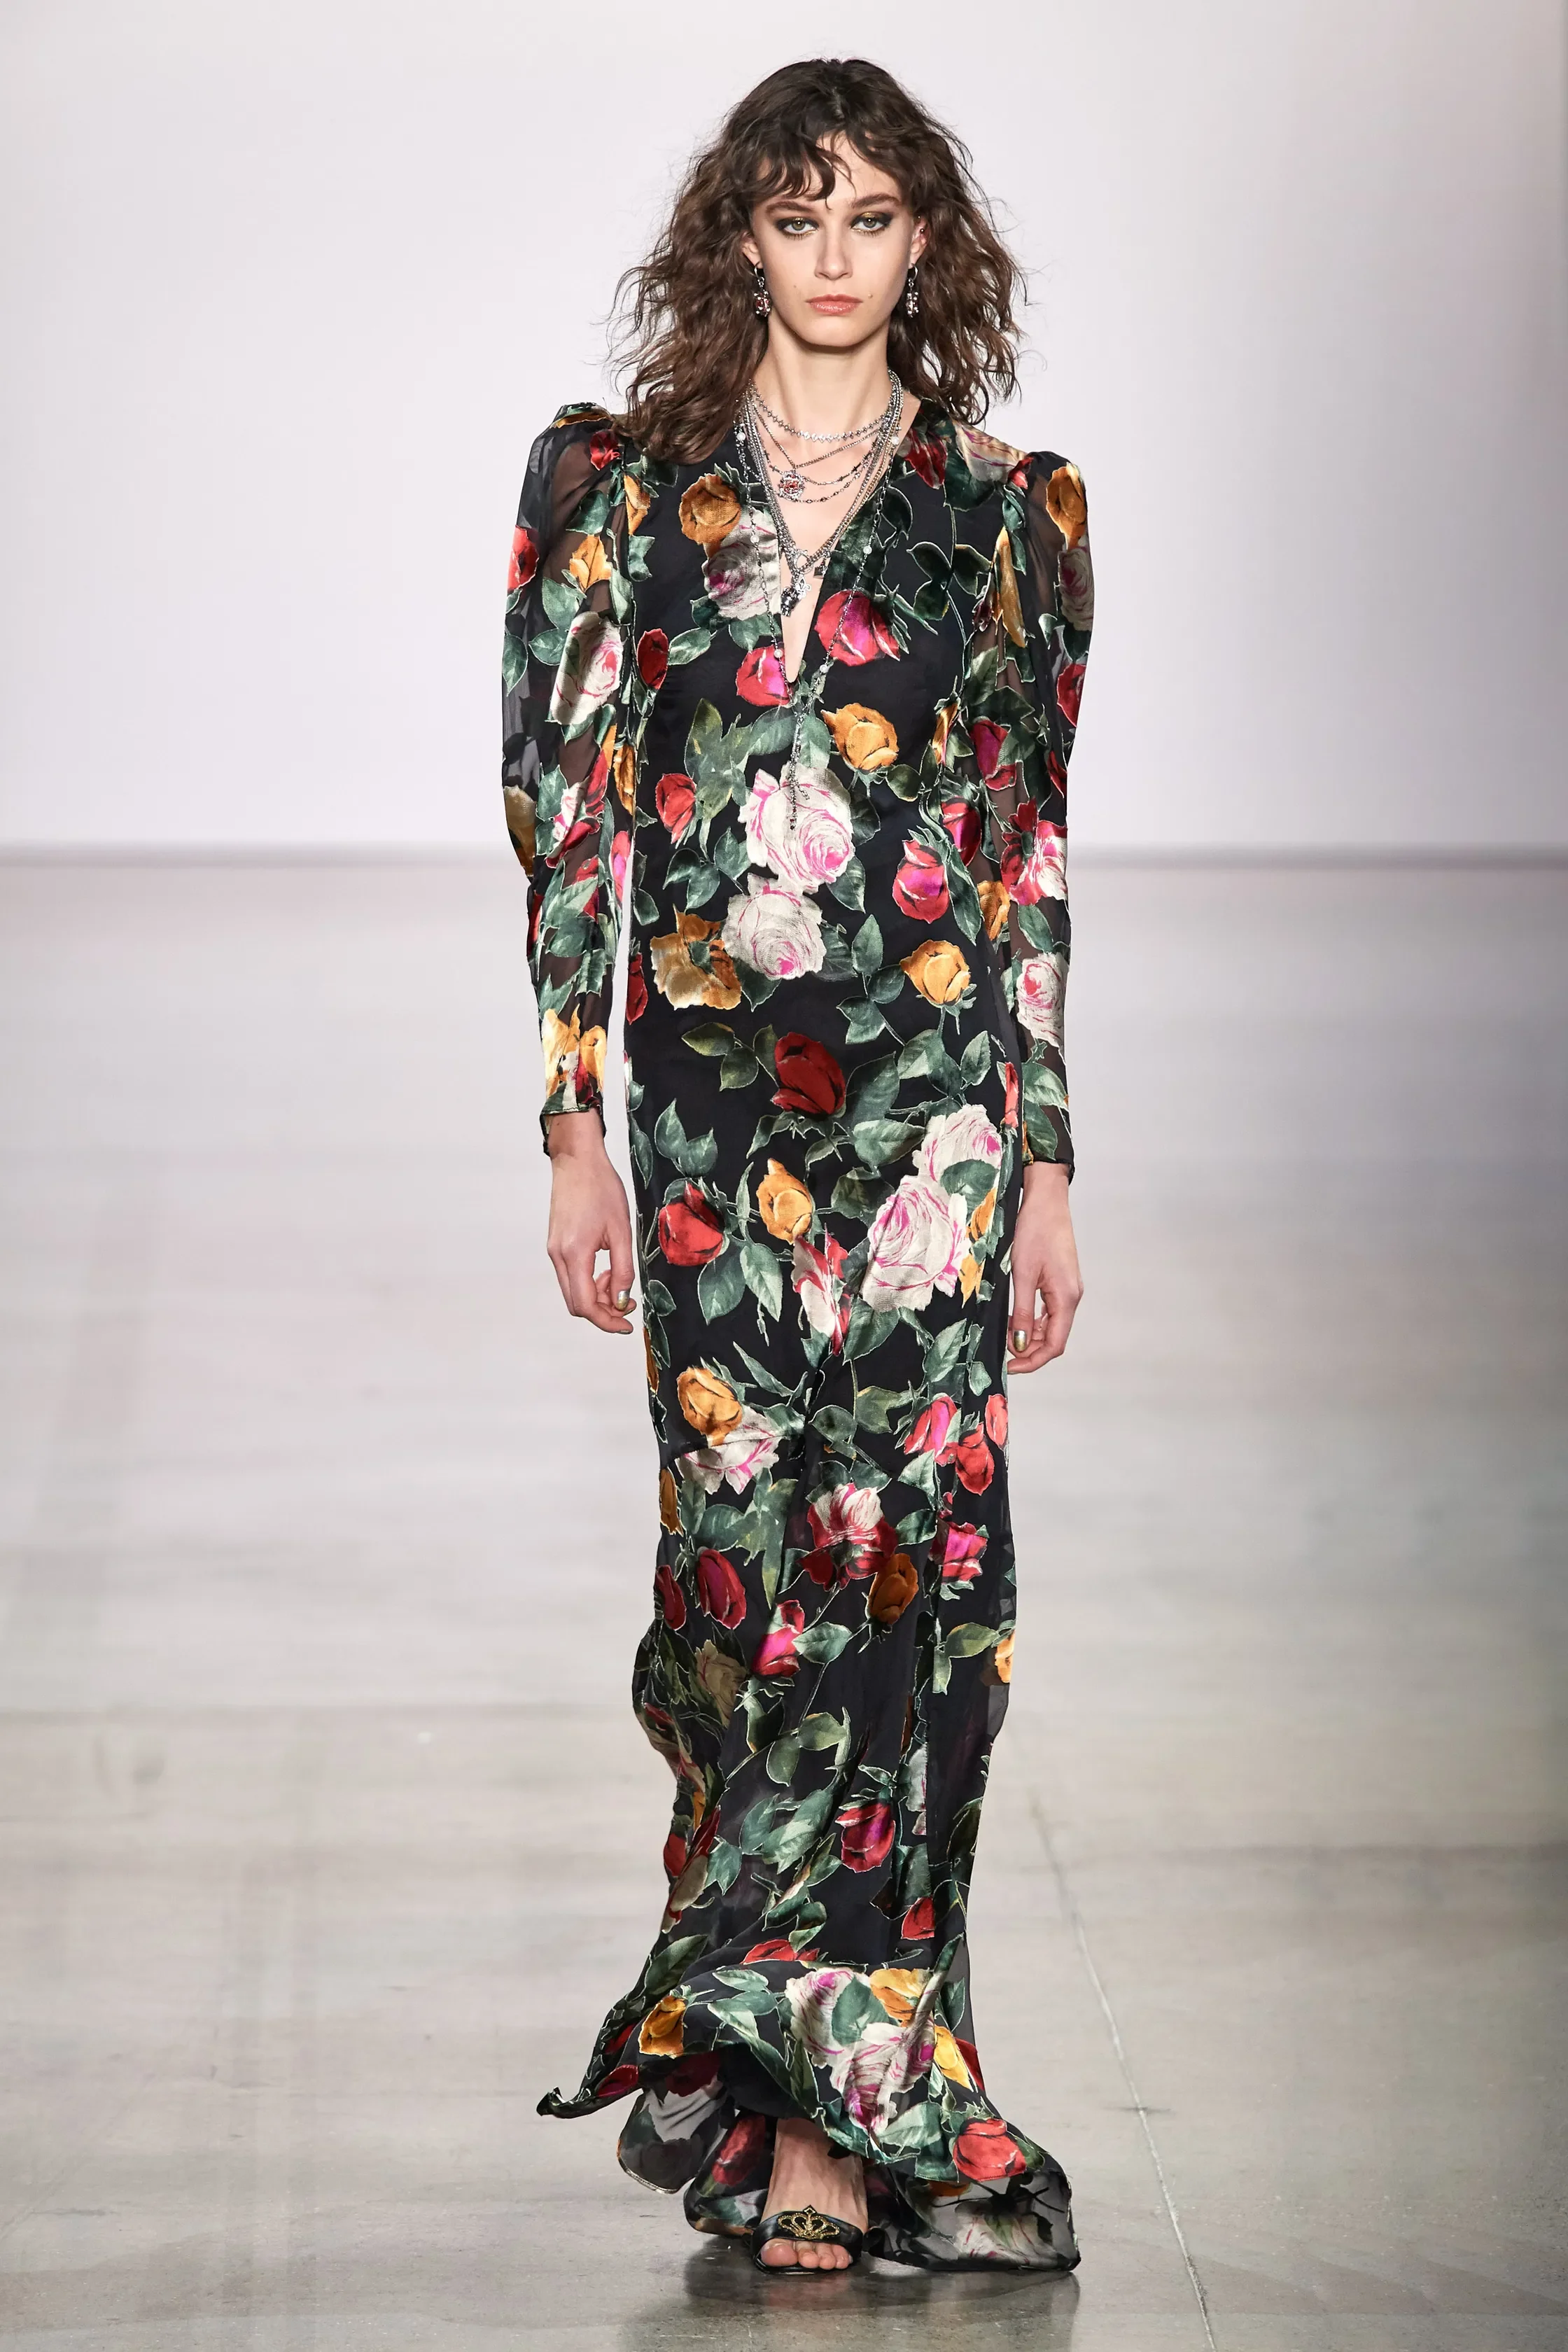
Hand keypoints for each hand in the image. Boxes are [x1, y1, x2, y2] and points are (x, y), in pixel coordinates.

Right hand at [545, 1112, 636, 1334]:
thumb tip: (621, 1300)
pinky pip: (570, 1276)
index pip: (585, 1305)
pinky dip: (589, 1281)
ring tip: (618, 1279)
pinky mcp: (555, 1245)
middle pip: (576, 1304)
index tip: (627, 1324)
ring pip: (572, 1291)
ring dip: (597, 1295)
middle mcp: (558, 1256)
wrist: (578, 1161)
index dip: (607, 1321)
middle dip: (603, 1311)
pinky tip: (605, 1269)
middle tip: (628, 1303)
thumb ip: (622, 1269)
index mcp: (575, 1253)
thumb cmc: (601, 1188)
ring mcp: (553, 1251)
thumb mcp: (621, 1230)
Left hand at [1007, 1162, 1082, 1372]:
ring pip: (1051, 1325)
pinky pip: (1048, 1310)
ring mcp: (1067, 1289)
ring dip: (1030, 1335)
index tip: (1009, 1366)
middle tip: (1001, 1351)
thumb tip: (1020, 1345)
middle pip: (1054, 1338)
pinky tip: (1015, 1318)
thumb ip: (1023, 1312)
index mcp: (1066, 1298)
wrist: (1046, 1200)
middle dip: (1030, 1350)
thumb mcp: (1022, 1274)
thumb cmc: (1034, 1231)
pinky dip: (1032, 1320)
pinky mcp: (1060, 1281)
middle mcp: (1071, 1296)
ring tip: (1005, 1334)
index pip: (1055, 1345)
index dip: (1033, 1361)